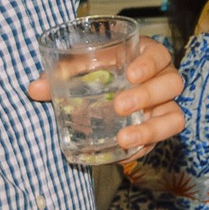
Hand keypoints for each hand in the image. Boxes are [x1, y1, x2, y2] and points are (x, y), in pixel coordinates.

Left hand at [27, 34, 186, 152]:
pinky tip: (121, 153)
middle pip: (171, 85)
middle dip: (148, 95)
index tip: (131, 74)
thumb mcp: (80, 67)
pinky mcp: (157, 130)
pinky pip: (158, 142)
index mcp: (146, 56)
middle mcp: (162, 80)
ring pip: (174, 118)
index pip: (159, 55)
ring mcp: (163, 107)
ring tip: (124, 138)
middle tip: (119, 106)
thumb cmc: (96, 71)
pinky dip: (140, 149)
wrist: (102, 91)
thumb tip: (34, 88)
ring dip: (151, 129)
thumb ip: (60, 74)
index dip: (149, 64)